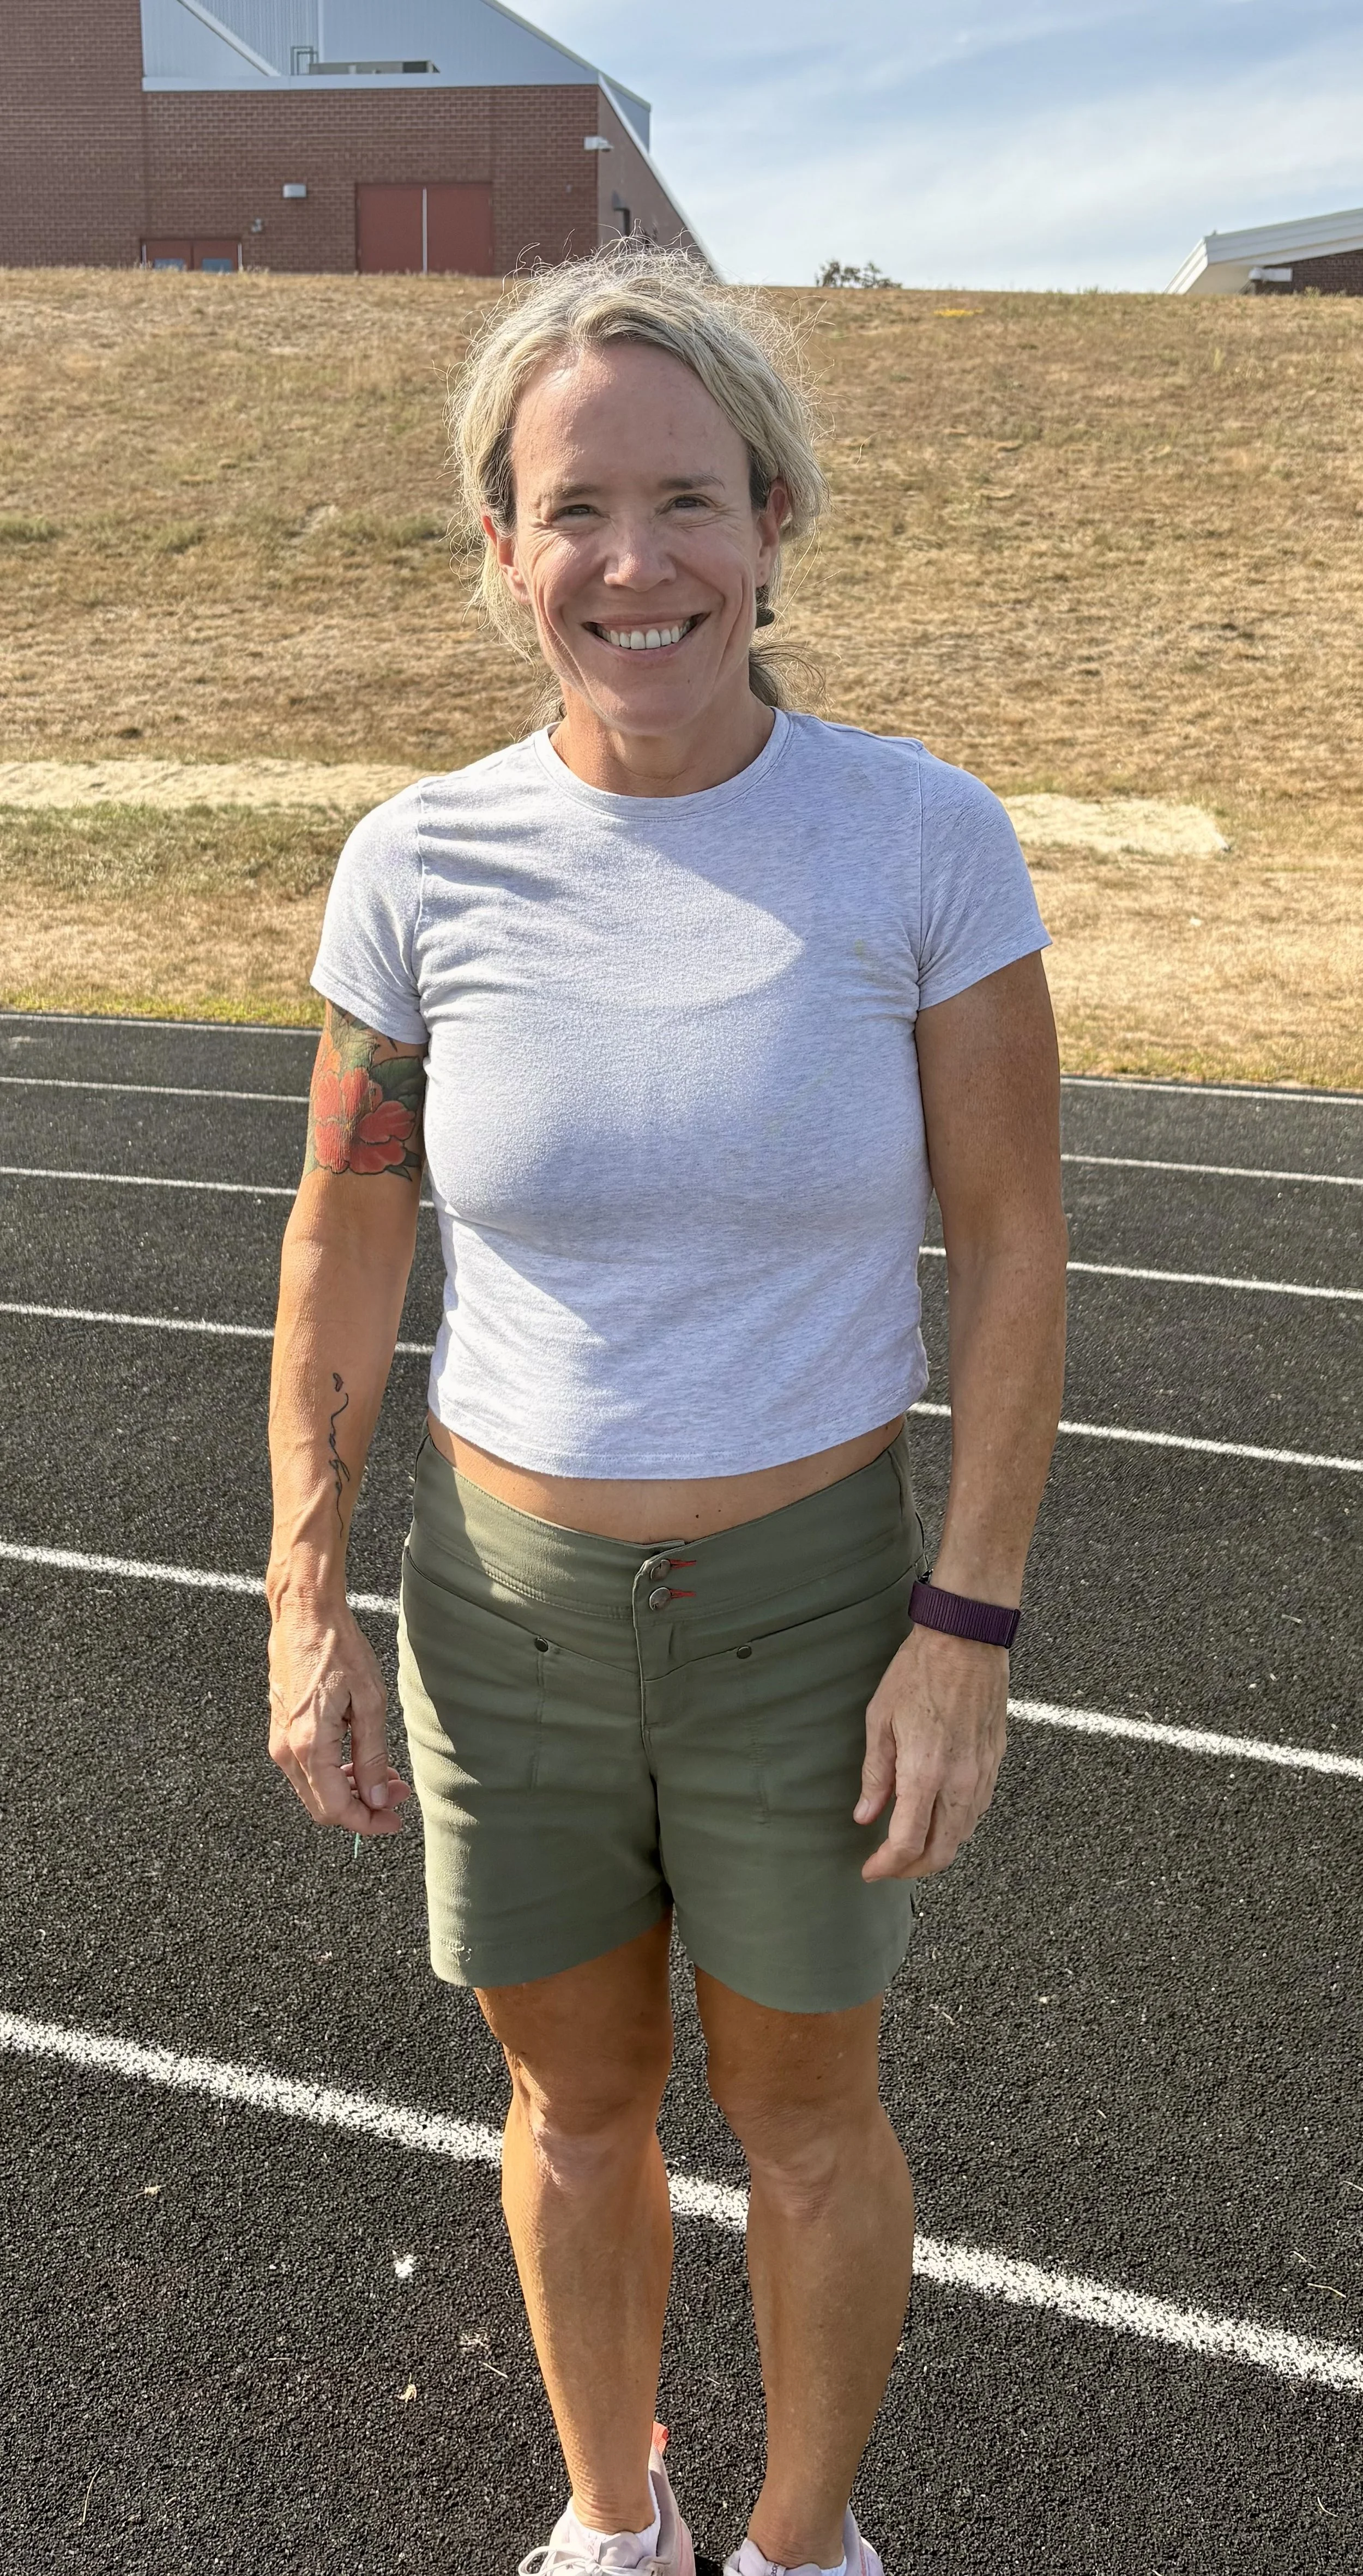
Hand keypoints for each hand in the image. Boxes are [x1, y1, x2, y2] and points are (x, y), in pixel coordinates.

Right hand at [268, 1598, 412, 1836]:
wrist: (303, 1613)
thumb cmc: (338, 1648)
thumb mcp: (369, 1701)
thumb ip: (372, 1755)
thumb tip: (376, 1798)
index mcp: (309, 1746)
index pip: (336, 1808)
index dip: (368, 1822)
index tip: (395, 1819)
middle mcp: (286, 1750)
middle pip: (322, 1805)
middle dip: (362, 1807)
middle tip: (397, 1793)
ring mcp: (279, 1739)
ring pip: (315, 1789)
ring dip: (351, 1790)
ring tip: (385, 1773)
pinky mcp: (281, 1728)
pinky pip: (307, 1768)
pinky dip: (336, 1772)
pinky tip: (361, 1757)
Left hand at [855, 1624, 1007, 1880]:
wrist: (967, 1641)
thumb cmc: (919, 1672)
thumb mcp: (880, 1720)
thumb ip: (875, 1775)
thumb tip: (865, 1816)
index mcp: (926, 1774)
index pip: (908, 1843)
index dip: (887, 1865)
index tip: (870, 1870)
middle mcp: (960, 1782)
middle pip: (941, 1852)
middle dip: (912, 1870)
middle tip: (888, 1866)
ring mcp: (982, 1775)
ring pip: (963, 1836)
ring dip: (936, 1850)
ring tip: (909, 1845)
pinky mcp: (995, 1763)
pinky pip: (977, 1811)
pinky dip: (955, 1827)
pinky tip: (937, 1817)